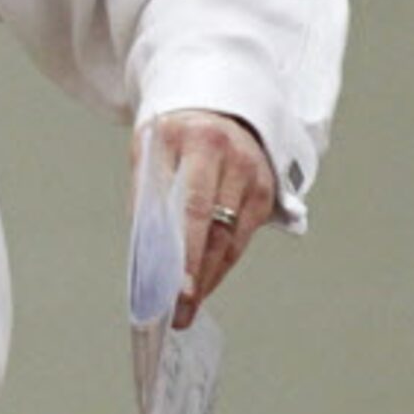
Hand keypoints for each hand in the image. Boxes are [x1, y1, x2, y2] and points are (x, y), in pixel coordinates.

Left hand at [145, 108, 277, 328]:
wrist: (216, 103)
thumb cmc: (172, 135)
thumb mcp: (149, 152)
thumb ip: (148, 196)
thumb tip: (146, 254)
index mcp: (190, 142)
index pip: (189, 207)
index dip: (183, 253)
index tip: (171, 289)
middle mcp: (228, 157)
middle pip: (215, 227)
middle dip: (196, 274)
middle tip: (179, 309)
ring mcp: (253, 174)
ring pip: (232, 237)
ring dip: (209, 276)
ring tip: (188, 306)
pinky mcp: (267, 190)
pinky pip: (244, 235)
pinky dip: (223, 261)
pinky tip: (206, 281)